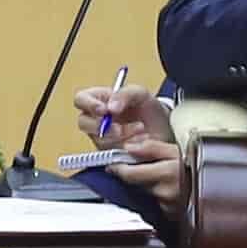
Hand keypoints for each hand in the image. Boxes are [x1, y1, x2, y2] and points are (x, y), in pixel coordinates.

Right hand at [75, 87, 185, 217]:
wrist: (165, 129)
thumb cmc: (149, 108)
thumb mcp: (140, 93)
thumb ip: (125, 94)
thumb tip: (110, 107)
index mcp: (100, 99)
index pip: (81, 99)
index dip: (89, 105)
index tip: (104, 110)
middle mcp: (97, 119)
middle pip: (84, 123)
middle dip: (103, 127)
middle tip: (120, 128)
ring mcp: (103, 137)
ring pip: (99, 140)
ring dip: (121, 137)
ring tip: (140, 130)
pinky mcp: (111, 153)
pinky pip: (111, 153)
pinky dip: (127, 149)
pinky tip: (141, 142)